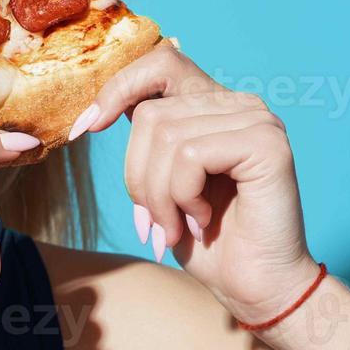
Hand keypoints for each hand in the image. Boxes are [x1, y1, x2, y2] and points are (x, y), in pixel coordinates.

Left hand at [72, 43, 320, 323]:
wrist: (252, 286)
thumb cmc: (205, 240)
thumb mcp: (159, 181)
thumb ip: (145, 139)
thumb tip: (93, 114)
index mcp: (213, 105)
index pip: (159, 63)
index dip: (115, 90)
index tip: (83, 130)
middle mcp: (239, 103)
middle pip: (150, 113)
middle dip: (138, 176)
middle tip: (155, 221)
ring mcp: (257, 119)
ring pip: (165, 135)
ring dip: (159, 195)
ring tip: (178, 225)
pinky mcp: (266, 143)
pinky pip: (190, 155)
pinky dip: (182, 196)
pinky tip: (202, 219)